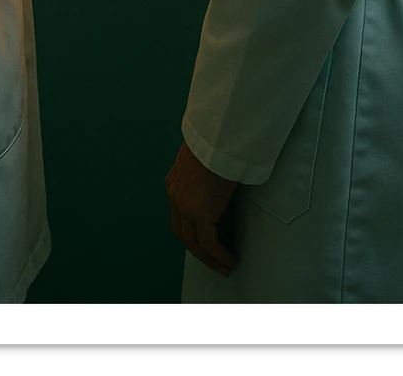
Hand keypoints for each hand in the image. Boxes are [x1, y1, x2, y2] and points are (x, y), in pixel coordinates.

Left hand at [165, 142, 237, 276]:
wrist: (215, 135)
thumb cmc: (214, 140)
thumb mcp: (202, 156)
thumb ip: (203, 169)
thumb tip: (216, 174)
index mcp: (174, 182)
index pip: (178, 214)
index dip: (190, 229)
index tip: (203, 240)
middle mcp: (175, 196)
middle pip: (182, 232)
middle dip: (197, 250)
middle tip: (212, 260)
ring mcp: (185, 206)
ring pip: (193, 242)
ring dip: (208, 258)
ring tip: (223, 267)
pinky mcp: (200, 212)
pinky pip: (208, 242)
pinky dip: (218, 254)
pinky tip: (228, 260)